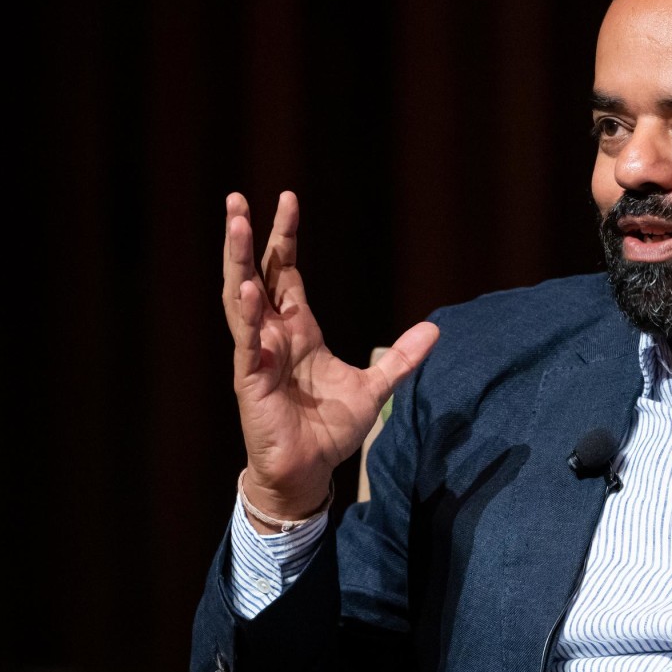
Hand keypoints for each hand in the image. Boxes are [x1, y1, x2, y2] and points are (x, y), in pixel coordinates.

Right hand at [223, 191, 437, 528]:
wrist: (309, 472)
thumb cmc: (330, 431)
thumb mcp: (375, 387)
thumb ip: (401, 357)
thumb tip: (436, 328)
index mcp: (298, 330)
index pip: (285, 272)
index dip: (284, 237)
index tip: (286, 199)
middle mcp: (272, 335)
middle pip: (256, 274)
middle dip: (248, 238)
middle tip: (238, 199)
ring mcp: (258, 354)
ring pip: (241, 298)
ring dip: (238, 262)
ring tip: (236, 226)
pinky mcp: (251, 379)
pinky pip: (248, 341)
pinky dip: (247, 315)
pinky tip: (248, 288)